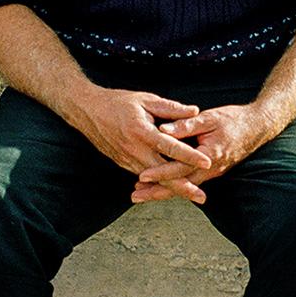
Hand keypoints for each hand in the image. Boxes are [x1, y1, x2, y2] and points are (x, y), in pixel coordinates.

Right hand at [81, 87, 211, 187]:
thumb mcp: (146, 99)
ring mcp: (127, 159)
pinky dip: (158, 183)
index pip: (170, 147)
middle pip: (163, 173)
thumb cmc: (118, 103)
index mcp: (142, 132)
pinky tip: (172, 188)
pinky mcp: (123, 164)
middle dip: (183, 187)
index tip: (207, 162)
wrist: (88, 111)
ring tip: (192, 195)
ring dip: (173, 188)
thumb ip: (171, 108)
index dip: (189, 156)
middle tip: (202, 196)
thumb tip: (194, 111)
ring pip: (154, 179)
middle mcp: (134, 150)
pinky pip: (144, 176)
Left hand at [136, 101, 271, 201]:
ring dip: (163, 191)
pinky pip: (190, 181)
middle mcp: (211, 170)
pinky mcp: (211, 171)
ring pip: (184, 186)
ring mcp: (212, 173)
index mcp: (209, 156)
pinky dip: (174, 185)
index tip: (142, 176)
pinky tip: (161, 185)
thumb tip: (163, 130)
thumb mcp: (209, 117)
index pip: (180, 168)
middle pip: (179, 185)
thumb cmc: (234, 120)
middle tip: (135, 196)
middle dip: (157, 192)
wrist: (257, 127)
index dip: (161, 172)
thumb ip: (186, 124)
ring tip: (142, 194)